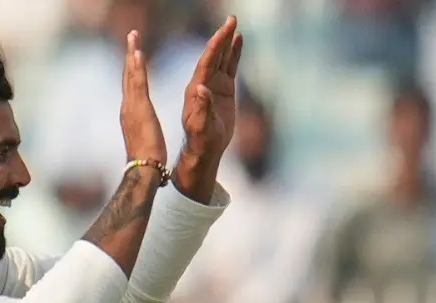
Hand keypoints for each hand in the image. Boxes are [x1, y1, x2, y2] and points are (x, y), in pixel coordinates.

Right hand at [120, 30, 166, 165]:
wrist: (143, 171)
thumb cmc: (147, 163)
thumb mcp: (145, 143)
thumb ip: (144, 135)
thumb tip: (146, 138)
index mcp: (130, 116)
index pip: (131, 88)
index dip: (132, 71)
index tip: (134, 55)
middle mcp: (128, 109)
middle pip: (128, 78)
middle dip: (129, 57)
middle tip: (131, 37)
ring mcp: (131, 109)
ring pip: (130, 77)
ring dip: (131, 55)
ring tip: (133, 37)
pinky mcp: (139, 110)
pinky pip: (138, 84)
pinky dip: (136, 68)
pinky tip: (137, 53)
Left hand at [182, 16, 243, 159]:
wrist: (204, 151)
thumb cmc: (200, 141)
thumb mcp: (200, 126)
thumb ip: (201, 108)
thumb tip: (201, 88)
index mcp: (196, 89)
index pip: (207, 62)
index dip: (216, 45)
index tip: (225, 30)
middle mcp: (204, 83)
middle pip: (214, 55)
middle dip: (222, 37)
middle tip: (231, 18)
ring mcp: (214, 85)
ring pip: (222, 58)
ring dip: (227, 42)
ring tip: (234, 24)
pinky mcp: (223, 91)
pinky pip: (229, 67)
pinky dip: (234, 53)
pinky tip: (238, 41)